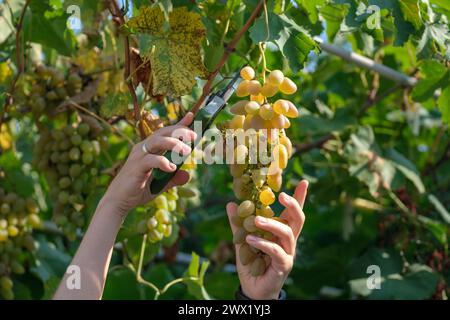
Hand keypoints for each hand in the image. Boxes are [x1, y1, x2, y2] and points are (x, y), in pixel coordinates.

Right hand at [102, 112, 196, 215]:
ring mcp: (139, 156)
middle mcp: (144, 148)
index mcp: (150, 149)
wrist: (119, 201)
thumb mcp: (160, 184)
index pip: (166, 133)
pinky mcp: (136, 166)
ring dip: (174, 144)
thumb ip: (173, 178)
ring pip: (157, 141)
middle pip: (163, 133)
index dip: (178, 124)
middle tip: (194, 136)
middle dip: (179, 131)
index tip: (192, 116)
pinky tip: (171, 168)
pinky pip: (150, 160)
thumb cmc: (138, 190)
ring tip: (187, 151)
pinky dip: (162, 162)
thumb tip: (187, 176)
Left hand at [226, 180, 307, 299]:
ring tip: (255, 220)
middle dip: (293, 205)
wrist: (252, 289)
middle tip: (281, 195)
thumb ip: (239, 224)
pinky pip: (276, 251)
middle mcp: (289, 241)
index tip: (303, 181)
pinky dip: (263, 243)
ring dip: (271, 224)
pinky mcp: (283, 265)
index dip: (300, 198)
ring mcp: (288, 254)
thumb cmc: (251, 264)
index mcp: (282, 233)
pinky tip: (249, 240)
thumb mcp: (243, 241)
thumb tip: (231, 204)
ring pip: (287, 234)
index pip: (293, 213)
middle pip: (298, 220)